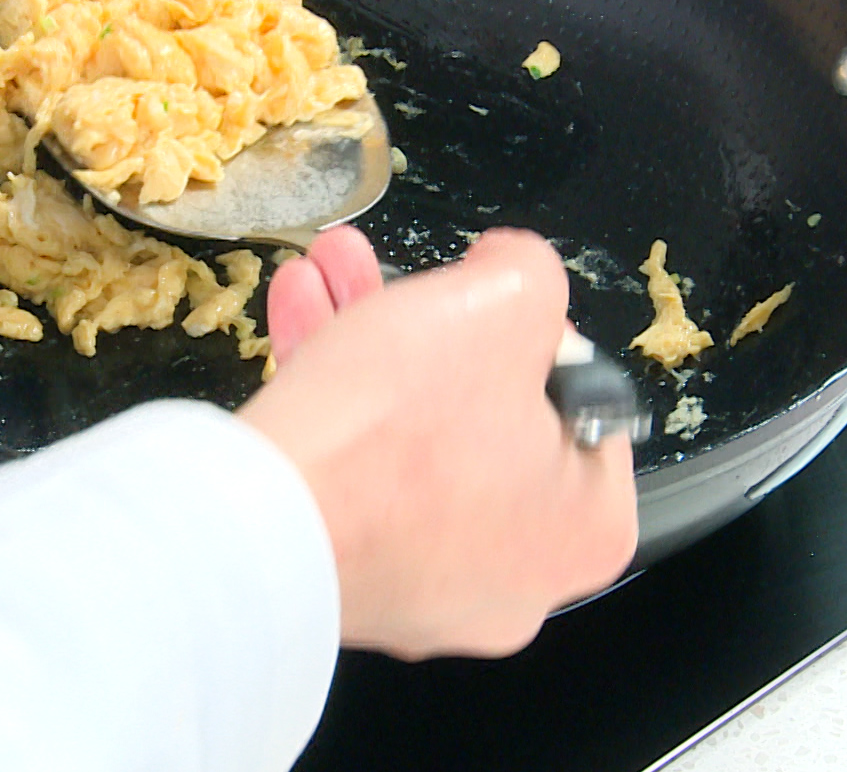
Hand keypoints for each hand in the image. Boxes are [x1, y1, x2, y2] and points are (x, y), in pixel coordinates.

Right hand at [239, 227, 637, 660]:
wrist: (262, 522)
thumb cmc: (401, 428)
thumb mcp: (503, 302)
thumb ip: (531, 268)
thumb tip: (510, 269)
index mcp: (585, 526)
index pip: (578, 401)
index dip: (529, 330)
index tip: (479, 298)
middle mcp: (517, 573)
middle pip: (481, 410)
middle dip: (423, 319)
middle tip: (386, 266)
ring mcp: (426, 581)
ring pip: (407, 433)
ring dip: (366, 337)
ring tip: (329, 265)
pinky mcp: (350, 573)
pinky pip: (356, 471)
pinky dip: (332, 396)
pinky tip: (298, 311)